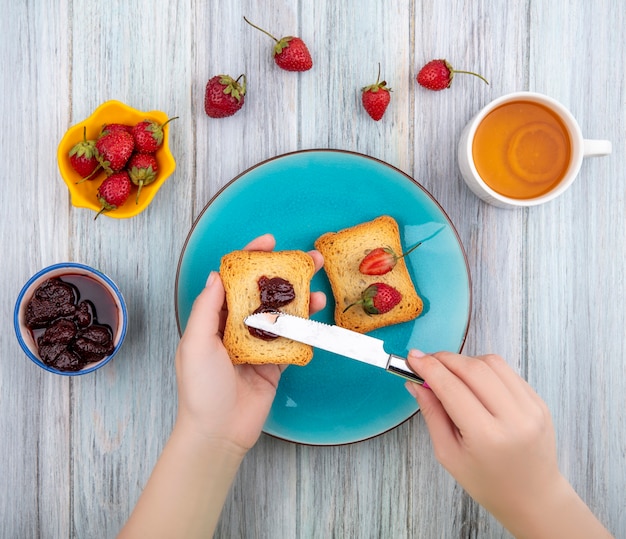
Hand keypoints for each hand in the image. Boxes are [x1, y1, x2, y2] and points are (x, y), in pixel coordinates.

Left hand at [175, 234, 324, 452]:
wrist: (219, 431)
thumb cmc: (200, 388)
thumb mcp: (196, 342)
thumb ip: (207, 307)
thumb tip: (216, 274)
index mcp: (215, 318)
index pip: (234, 280)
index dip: (251, 258)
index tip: (270, 243)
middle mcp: (237, 327)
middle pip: (264, 292)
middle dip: (285, 274)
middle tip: (308, 259)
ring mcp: (258, 344)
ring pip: (282, 313)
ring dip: (301, 298)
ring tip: (319, 287)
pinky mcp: (275, 361)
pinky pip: (292, 338)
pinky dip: (305, 326)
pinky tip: (317, 315)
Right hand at [405, 351, 611, 537]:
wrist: (533, 498)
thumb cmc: (488, 482)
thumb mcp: (448, 455)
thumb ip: (432, 414)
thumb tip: (416, 383)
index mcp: (486, 436)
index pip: (451, 388)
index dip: (429, 368)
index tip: (413, 358)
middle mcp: (513, 418)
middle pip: (472, 369)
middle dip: (444, 359)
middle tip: (426, 361)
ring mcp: (530, 408)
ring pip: (492, 363)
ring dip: (465, 361)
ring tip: (451, 373)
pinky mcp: (539, 401)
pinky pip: (507, 372)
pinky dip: (485, 370)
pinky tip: (474, 382)